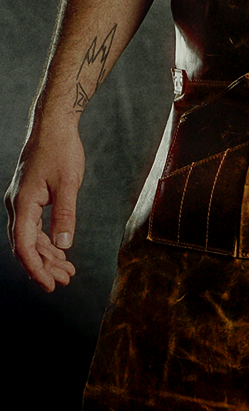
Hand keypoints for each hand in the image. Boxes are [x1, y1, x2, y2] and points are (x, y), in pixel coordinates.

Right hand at [5, 121, 85, 291]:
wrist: (53, 125)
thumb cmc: (61, 150)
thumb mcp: (68, 183)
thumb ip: (65, 214)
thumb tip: (64, 245)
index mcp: (23, 203)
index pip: (24, 245)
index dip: (36, 268)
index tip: (50, 285)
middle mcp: (17, 204)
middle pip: (26, 246)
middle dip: (44, 266)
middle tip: (65, 281)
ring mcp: (21, 201)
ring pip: (29, 238)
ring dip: (47, 256)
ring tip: (67, 271)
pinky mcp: (29, 197)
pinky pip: (33, 226)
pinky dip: (46, 241)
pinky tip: (60, 251)